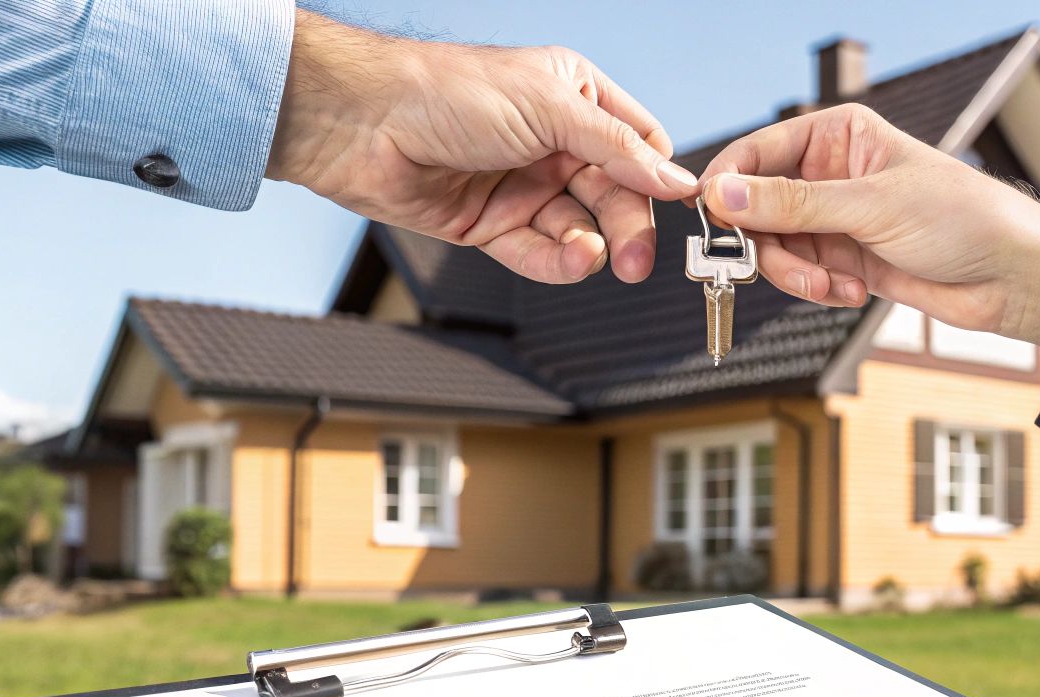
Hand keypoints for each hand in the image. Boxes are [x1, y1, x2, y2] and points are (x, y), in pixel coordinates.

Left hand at [266, 11, 698, 283]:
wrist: (362, 124)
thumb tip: (675, 180)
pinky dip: (559, 262)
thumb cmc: (445, 91)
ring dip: (594, 248)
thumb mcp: (550, 107)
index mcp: (574, 99)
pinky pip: (540, 253)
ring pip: (581, 229)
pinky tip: (573, 259)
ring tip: (595, 257)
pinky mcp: (493, 225)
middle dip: (630, 227)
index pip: (639, 145)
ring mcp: (523, 185)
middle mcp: (553, 143)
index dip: (657, 176)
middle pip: (616, 195)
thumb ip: (618, 148)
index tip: (677, 204)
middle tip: (639, 258)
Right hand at [698, 104, 1039, 362]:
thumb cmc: (963, 218)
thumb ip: (793, 203)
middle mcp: (831, 175)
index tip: (711, 215)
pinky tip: (852, 291)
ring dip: (796, 274)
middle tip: (779, 267)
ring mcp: (837, 220)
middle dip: (767, 243)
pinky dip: (819, 290)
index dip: (729, 183)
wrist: (1011, 276)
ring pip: (777, 249)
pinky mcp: (847, 260)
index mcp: (838, 137)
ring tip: (832, 285)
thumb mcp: (872, 205)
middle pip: (758, 208)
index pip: (759, 152)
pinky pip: (804, 276)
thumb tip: (725, 194)